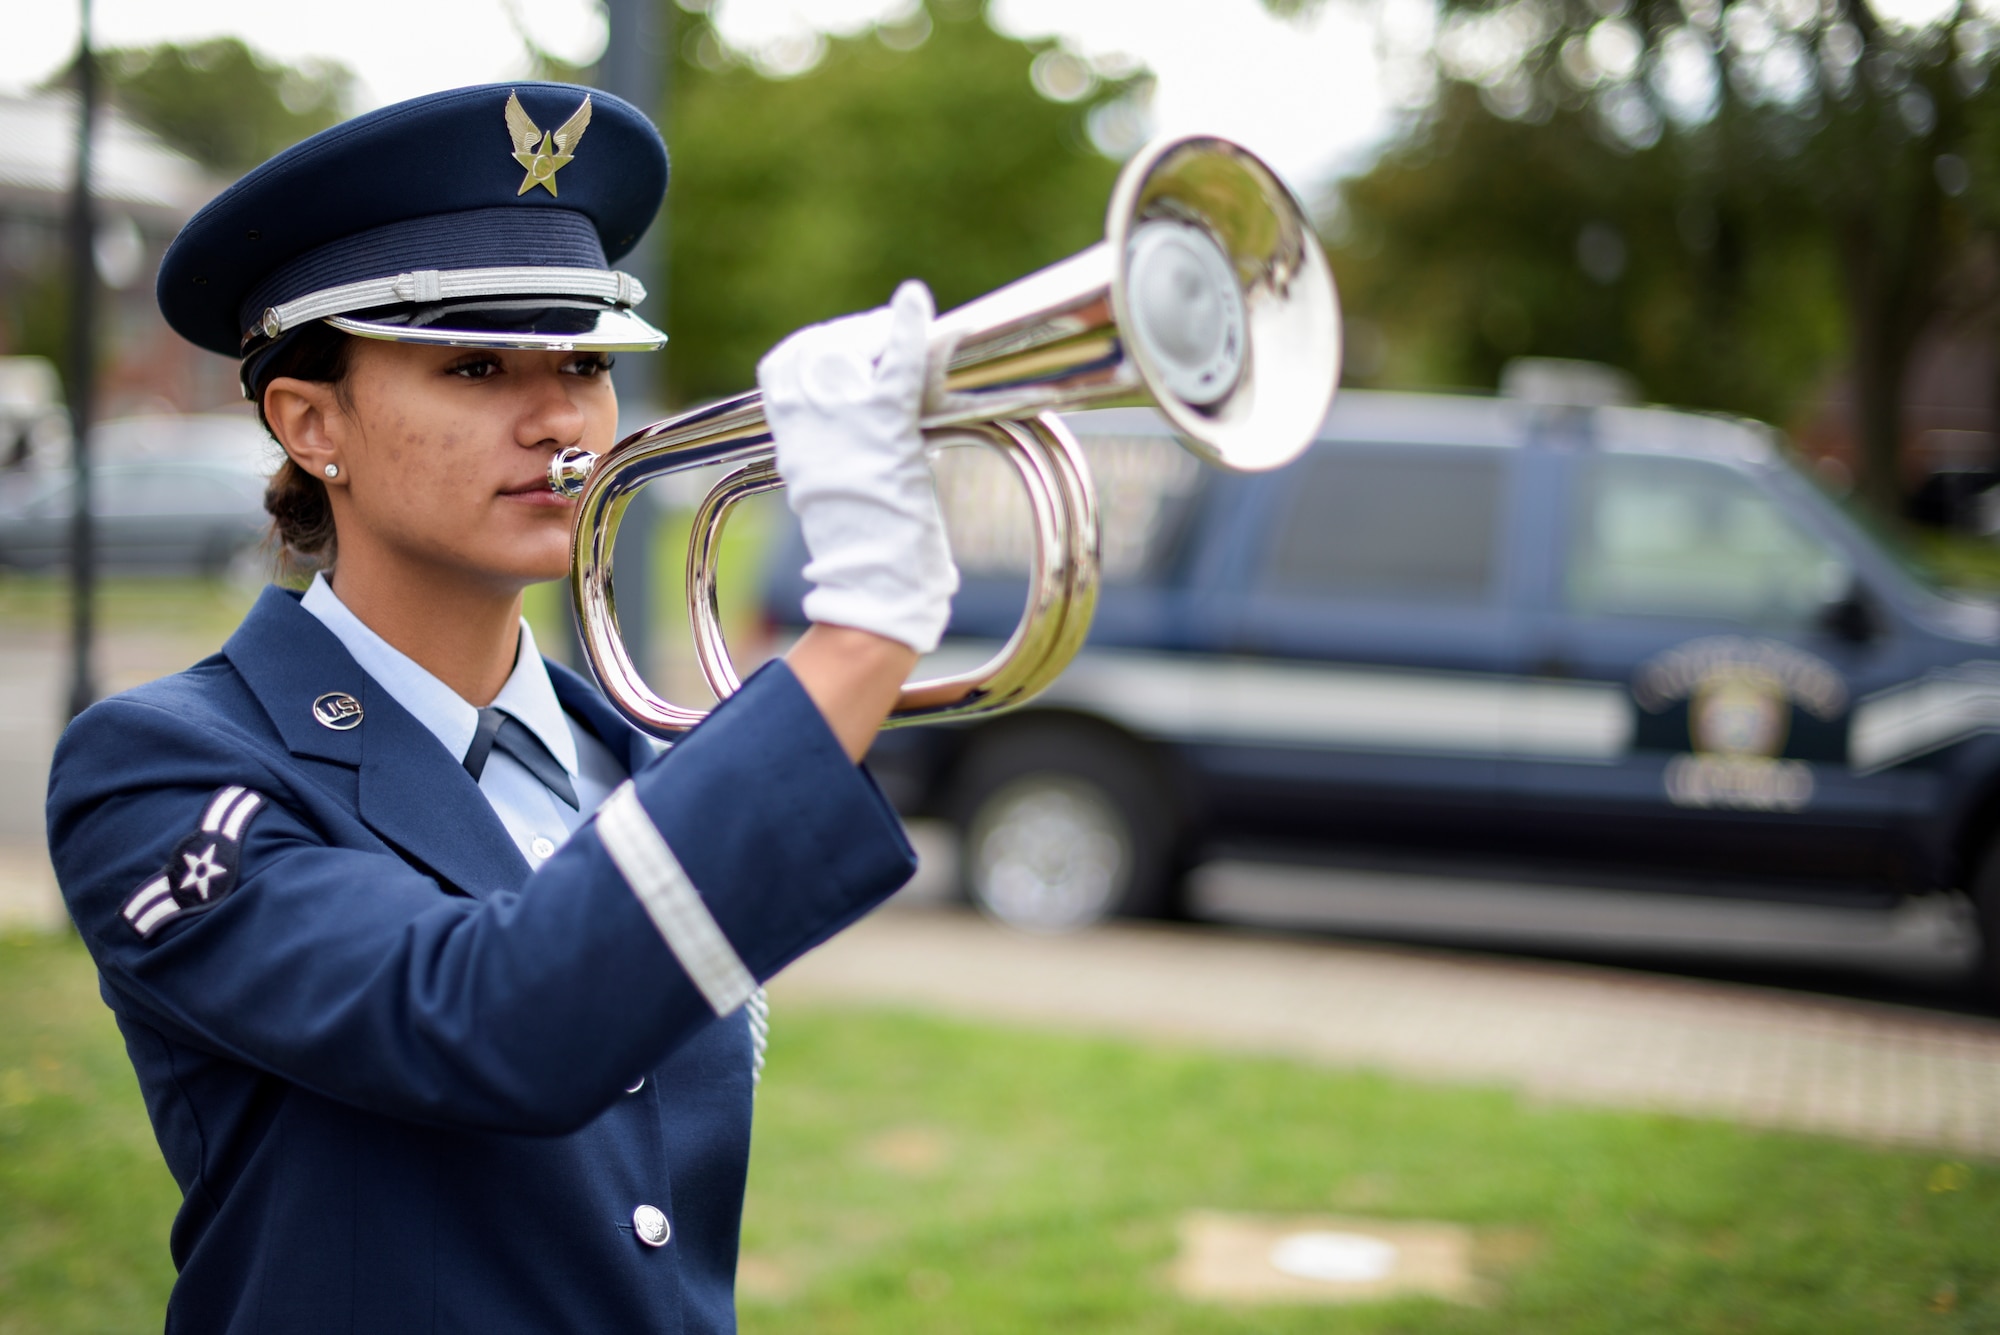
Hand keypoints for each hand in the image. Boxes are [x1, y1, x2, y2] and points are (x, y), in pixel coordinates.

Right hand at [758, 280, 959, 655]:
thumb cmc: (860, 545)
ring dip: (880, 334)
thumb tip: (876, 422)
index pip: (783, 365)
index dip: (816, 346)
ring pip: (858, 348)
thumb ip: (839, 446)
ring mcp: (845, 420)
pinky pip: (898, 364)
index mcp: (786, 436)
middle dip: (856, 335)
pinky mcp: (886, 426)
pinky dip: (909, 328)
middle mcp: (807, 420)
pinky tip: (915, 300)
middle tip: (885, 336)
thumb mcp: (829, 485)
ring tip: (902, 330)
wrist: (871, 582)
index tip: (843, 343)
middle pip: (823, 348)